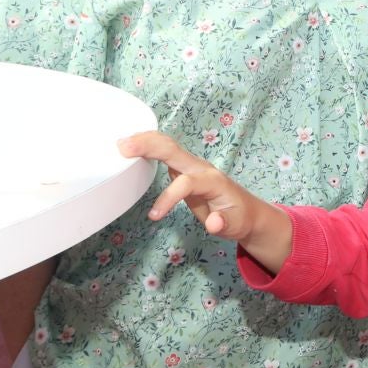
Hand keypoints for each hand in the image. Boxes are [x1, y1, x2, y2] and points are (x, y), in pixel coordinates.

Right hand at [117, 132, 291, 271]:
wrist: (246, 211)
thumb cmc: (239, 217)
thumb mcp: (235, 225)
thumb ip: (223, 223)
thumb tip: (214, 223)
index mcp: (212, 181)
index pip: (186, 183)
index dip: (168, 198)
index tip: (154, 216)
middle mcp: (201, 168)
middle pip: (174, 151)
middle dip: (149, 146)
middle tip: (123, 147)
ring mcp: (191, 166)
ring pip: (168, 147)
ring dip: (146, 142)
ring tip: (121, 142)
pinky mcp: (183, 169)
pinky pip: (165, 152)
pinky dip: (149, 146)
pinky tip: (133, 144)